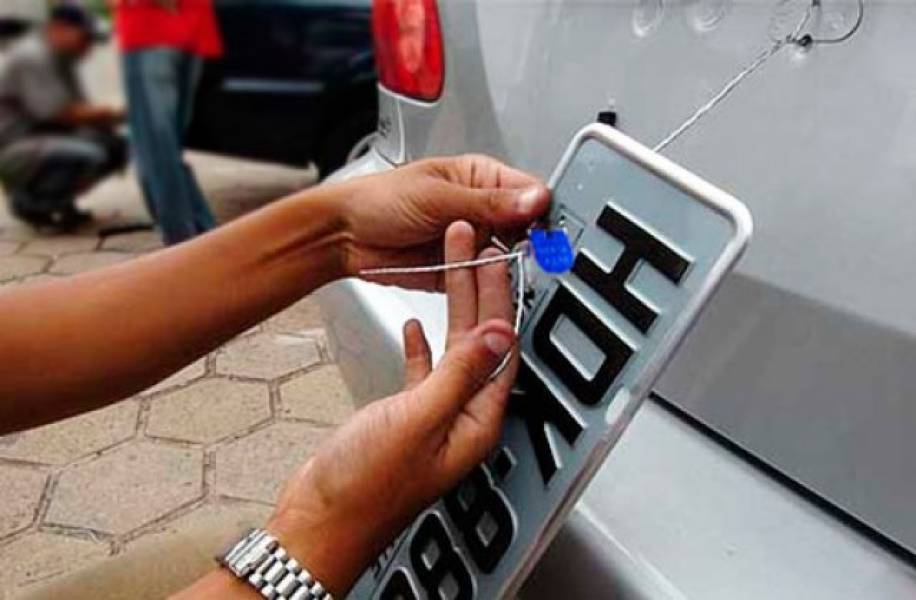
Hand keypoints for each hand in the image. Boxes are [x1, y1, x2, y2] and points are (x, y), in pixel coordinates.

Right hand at [268, 221, 518, 595]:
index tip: (494, 258)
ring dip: (450, 307)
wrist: (320, 519)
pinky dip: (421, 345)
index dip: (499, 298)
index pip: (499, 347)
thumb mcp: (418, 419)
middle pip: (479, 341)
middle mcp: (462, 417)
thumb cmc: (366, 486)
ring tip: (447, 264)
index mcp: (477, 422)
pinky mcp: (404, 416)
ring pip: (452, 349)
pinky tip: (413, 324)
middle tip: (473, 245)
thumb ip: (458, 374)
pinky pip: (423, 371)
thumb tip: (498, 334)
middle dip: (478, 290)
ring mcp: (434, 416)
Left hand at [336, 154, 549, 288]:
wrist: (344, 236)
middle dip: (529, 243)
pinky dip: (487, 285)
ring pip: (508, 258)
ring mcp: (471, 242)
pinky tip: (487, 283)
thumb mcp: (438, 197)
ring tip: (499, 266)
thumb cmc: (379, 200)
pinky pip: (484, 281)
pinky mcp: (459, 270)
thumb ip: (488, 202)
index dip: (541, 211)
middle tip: (529, 253)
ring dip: (507, 265)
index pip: (528, 192)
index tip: (547, 229)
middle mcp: (481, 210)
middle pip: (525, 228)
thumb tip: (534, 199)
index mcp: (480, 178)